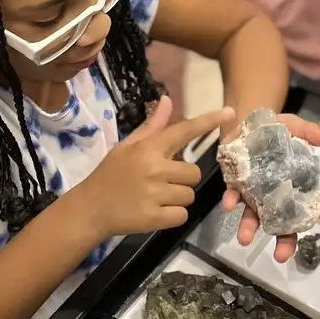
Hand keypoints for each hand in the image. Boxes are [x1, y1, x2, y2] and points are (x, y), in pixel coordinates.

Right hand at [76, 96, 235, 240]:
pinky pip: (182, 215)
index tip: (230, 113)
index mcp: (148, 148)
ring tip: (156, 198)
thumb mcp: (127, 146)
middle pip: (193, 172)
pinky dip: (173, 216)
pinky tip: (155, 212)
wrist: (89, 209)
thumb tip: (168, 100)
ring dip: (178, 198)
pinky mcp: (156, 218)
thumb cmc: (109, 174)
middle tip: (161, 182)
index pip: (183, 131)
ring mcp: (155, 194)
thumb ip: (151, 126)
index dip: (208, 122)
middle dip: (182, 178)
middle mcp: (154, 168)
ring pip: (189, 195)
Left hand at [222, 114, 319, 263]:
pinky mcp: (236, 186)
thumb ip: (308, 132)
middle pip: (284, 221)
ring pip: (255, 216)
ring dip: (250, 228)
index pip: (312, 200)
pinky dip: (230, 201)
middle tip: (282, 256)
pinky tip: (228, 205)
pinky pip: (233, 197)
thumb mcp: (292, 125)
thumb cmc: (272, 129)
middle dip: (284, 240)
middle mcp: (276, 193)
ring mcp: (255, 193)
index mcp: (296, 181)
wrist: (241, 123)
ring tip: (245, 239)